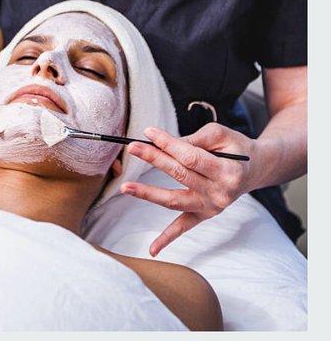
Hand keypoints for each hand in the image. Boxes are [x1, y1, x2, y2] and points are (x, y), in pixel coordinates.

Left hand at [120, 123, 257, 255]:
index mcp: (228, 171)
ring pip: (174, 201)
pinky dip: (167, 238)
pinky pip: (183, 227)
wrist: (256, 169)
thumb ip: (194, 140)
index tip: (148, 132)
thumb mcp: (221, 136)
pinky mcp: (204, 215)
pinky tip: (152, 250)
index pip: (191, 157)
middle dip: (154, 159)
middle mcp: (220, 193)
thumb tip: (164, 144)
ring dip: (148, 194)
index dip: (168, 144)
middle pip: (179, 175)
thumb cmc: (236, 149)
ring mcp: (211, 207)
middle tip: (132, 148)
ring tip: (126, 187)